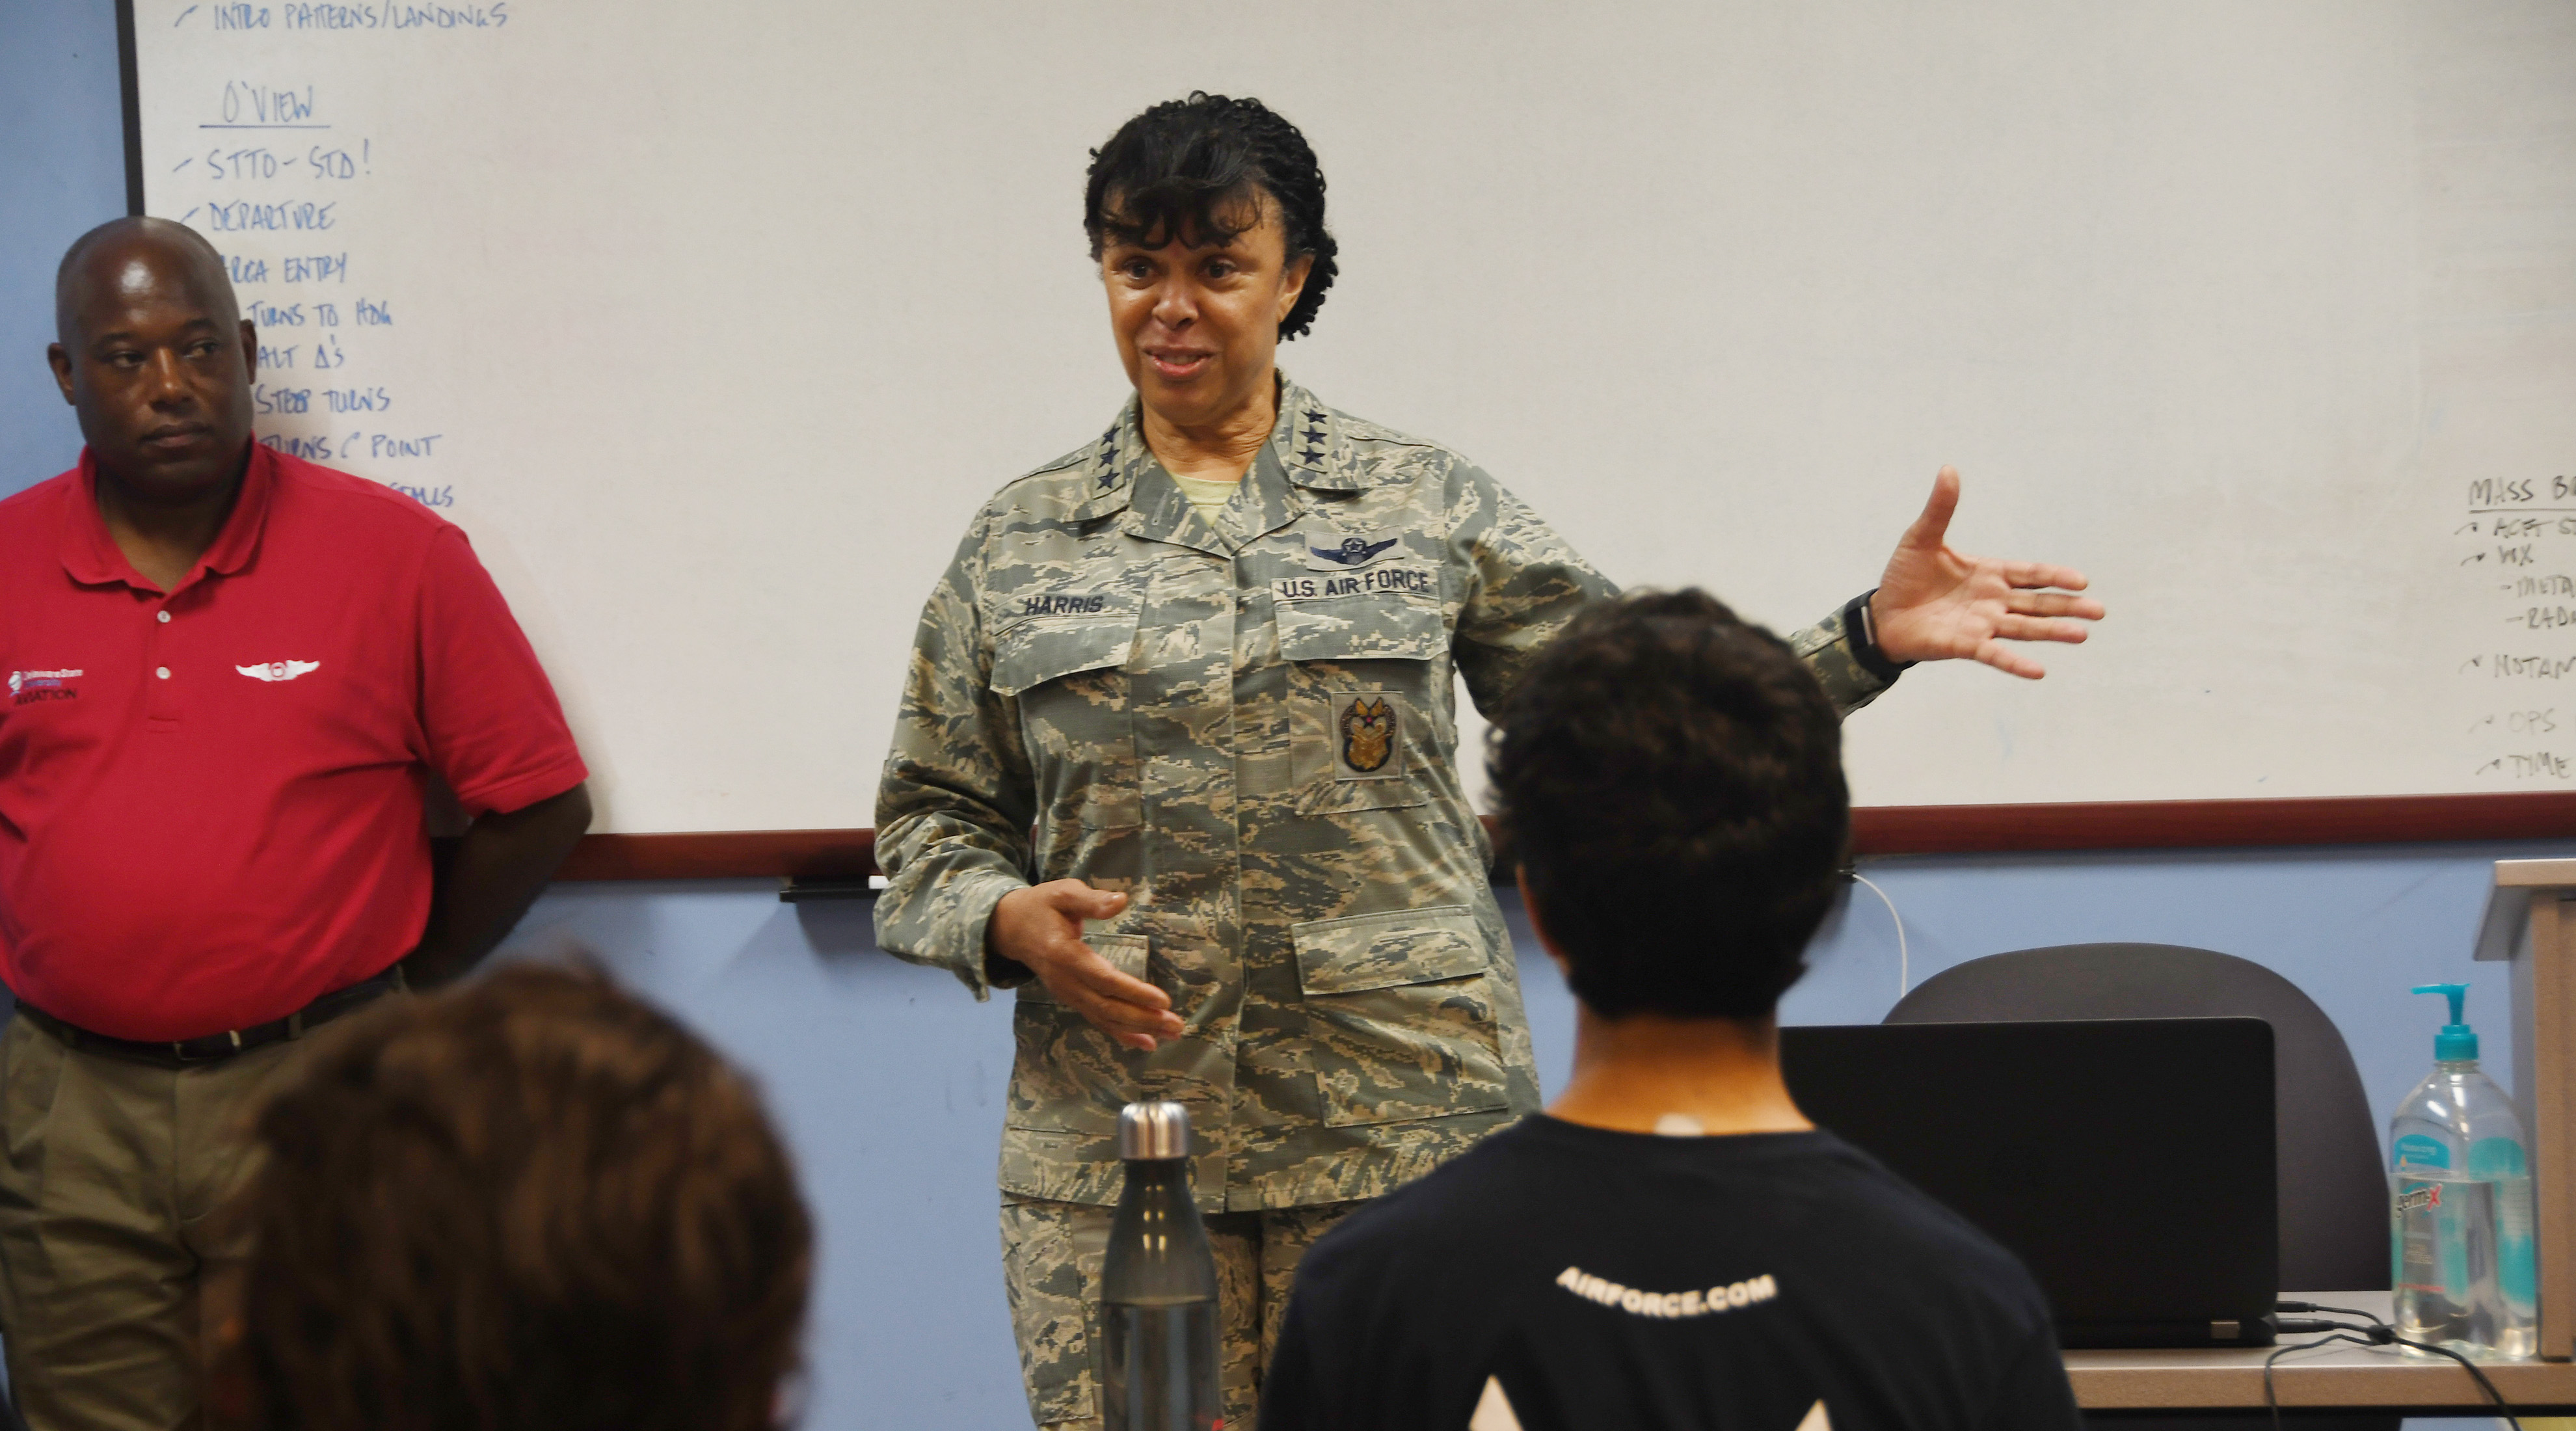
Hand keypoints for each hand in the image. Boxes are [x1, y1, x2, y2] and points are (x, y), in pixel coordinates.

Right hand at [987, 881, 1180, 1050]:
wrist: (1011, 928)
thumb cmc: (1042, 906)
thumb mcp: (1063, 893)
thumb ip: (1091, 900)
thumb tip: (1121, 900)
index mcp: (1064, 954)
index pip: (1104, 979)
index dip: (1133, 992)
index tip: (1162, 1000)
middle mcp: (1065, 981)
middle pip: (1107, 1006)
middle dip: (1143, 1018)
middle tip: (1176, 1025)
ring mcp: (1067, 993)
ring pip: (1105, 1018)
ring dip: (1138, 1029)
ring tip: (1170, 1034)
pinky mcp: (1071, 999)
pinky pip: (1098, 1020)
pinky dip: (1121, 1033)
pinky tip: (1146, 1042)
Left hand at [1870, 467, 2103, 678]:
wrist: (1882, 613)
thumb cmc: (1904, 576)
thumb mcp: (1921, 538)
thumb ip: (1940, 509)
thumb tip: (1948, 469)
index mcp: (1989, 574)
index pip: (2030, 574)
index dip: (2055, 576)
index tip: (2082, 580)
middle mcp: (1993, 601)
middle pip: (2037, 603)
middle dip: (2067, 606)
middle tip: (2099, 611)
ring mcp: (1982, 624)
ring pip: (2024, 628)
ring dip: (2052, 631)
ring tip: (2081, 635)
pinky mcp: (1965, 645)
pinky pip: (1994, 654)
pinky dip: (2014, 662)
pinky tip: (2038, 670)